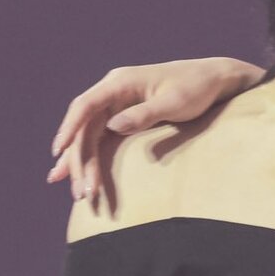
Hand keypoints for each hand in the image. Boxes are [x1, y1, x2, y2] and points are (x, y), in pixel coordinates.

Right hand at [47, 58, 259, 199]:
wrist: (214, 80)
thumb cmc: (196, 88)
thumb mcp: (174, 102)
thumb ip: (144, 114)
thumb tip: (112, 127)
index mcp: (120, 82)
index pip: (85, 106)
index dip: (69, 129)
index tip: (59, 152)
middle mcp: (112, 91)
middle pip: (85, 128)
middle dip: (79, 161)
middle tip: (82, 193)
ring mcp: (116, 104)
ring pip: (89, 136)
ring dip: (83, 165)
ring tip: (81, 195)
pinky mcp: (123, 116)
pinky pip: (99, 138)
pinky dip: (88, 158)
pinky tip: (73, 176)